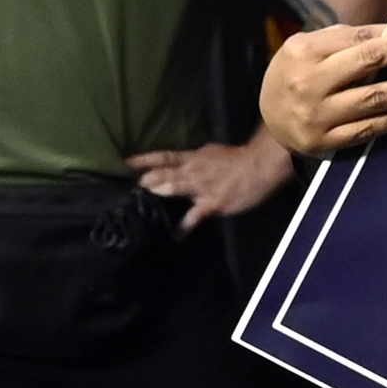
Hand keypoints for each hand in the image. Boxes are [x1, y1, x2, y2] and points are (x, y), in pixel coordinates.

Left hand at [130, 136, 292, 231]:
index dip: (145, 160)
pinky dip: (185, 225)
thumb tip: (190, 163)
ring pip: (173, 188)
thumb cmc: (242, 159)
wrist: (261, 165)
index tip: (126, 163)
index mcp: (194, 158)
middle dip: (147, 181)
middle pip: (164, 174)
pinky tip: (177, 234)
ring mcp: (201, 187)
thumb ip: (200, 160)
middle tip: (131, 187)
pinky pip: (195, 216)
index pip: (165, 157)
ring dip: (157, 192)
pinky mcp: (212, 203)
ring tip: (141, 201)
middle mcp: (193, 171)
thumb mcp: (215, 153)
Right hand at [260, 21, 386, 155]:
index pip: (360, 40)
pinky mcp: (325, 141)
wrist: (269, 116)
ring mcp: (317, 115)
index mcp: (305, 51)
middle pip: (370, 64)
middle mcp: (310, 82)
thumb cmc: (298, 72)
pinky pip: (369, 129)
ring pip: (375, 100)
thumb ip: (350, 38)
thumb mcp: (312, 47)